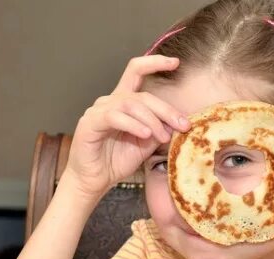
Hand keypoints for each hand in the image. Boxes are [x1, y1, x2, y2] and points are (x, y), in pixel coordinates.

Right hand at [64, 55, 189, 198]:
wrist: (94, 181)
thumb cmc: (116, 161)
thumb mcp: (146, 144)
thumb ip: (160, 129)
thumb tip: (179, 122)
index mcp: (123, 101)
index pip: (136, 72)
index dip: (154, 63)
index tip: (175, 63)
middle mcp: (110, 101)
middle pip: (142, 95)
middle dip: (166, 110)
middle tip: (183, 125)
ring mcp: (99, 110)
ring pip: (131, 105)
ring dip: (152, 121)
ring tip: (163, 137)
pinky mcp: (90, 122)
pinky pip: (115, 117)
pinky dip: (134, 125)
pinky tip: (145, 134)